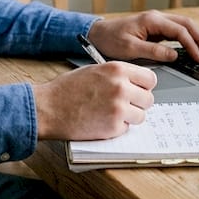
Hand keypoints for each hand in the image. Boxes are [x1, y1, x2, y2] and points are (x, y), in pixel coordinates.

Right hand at [33, 62, 156, 139]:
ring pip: (141, 115)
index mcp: (117, 69)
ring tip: (111, 113)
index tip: (138, 90)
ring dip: (129, 117)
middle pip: (148, 99)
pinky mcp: (113, 126)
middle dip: (137, 103)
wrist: (49, 107)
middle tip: (124, 105)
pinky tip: (101, 121)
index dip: (144, 86)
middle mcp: (121, 87)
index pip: (150, 78)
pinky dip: (117, 128)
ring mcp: (119, 108)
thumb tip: (135, 83)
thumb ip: (117, 75)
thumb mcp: (94, 71)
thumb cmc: (66, 89)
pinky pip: (127, 128)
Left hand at [85, 11, 198, 63]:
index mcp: (152, 20)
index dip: (192, 44)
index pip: (180, 30)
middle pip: (186, 24)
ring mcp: (156, 22)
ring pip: (182, 26)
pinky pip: (175, 32)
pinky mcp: (155, 29)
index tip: (198, 58)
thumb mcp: (131, 48)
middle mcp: (157, 18)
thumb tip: (175, 55)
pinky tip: (190, 50)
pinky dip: (185, 39)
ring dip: (194, 38)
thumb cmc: (110, 40)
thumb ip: (153, 51)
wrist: (98, 34)